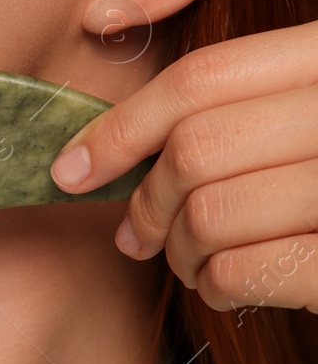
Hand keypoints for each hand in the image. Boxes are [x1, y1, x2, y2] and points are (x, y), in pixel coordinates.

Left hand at [48, 20, 317, 314]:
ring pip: (211, 214)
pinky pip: (244, 271)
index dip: (121, 125)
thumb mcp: (306, 116)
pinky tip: (228, 284)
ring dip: (180, 249)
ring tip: (193, 258)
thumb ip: (240, 112)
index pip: (205, 78)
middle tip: (136, 232)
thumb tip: (97, 155)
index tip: (70, 166)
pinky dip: (216, 285)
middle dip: (146, 199)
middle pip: (196, 148)